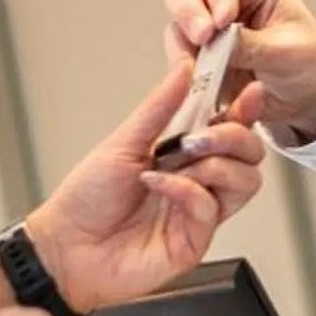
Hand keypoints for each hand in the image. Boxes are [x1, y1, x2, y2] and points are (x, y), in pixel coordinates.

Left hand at [25, 60, 270, 315]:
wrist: (64, 247)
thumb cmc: (86, 200)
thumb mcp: (123, 142)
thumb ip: (160, 107)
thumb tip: (183, 68)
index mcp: (185, 155)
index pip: (231, 128)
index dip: (245, 109)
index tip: (248, 92)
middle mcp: (198, 182)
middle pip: (251, 154)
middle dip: (233, 136)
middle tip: (200, 137)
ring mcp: (199, 212)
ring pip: (246, 182)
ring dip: (216, 164)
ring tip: (180, 163)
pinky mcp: (194, 240)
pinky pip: (211, 208)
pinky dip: (187, 190)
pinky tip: (158, 186)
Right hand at [159, 0, 315, 144]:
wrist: (310, 97)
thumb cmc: (310, 62)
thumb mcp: (287, 53)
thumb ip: (251, 45)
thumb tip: (216, 42)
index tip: (223, 22)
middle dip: (186, 11)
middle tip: (201, 39)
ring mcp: (206, 27)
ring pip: (177, 26)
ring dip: (184, 48)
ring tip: (201, 72)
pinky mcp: (198, 57)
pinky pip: (179, 60)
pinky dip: (184, 72)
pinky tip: (198, 86)